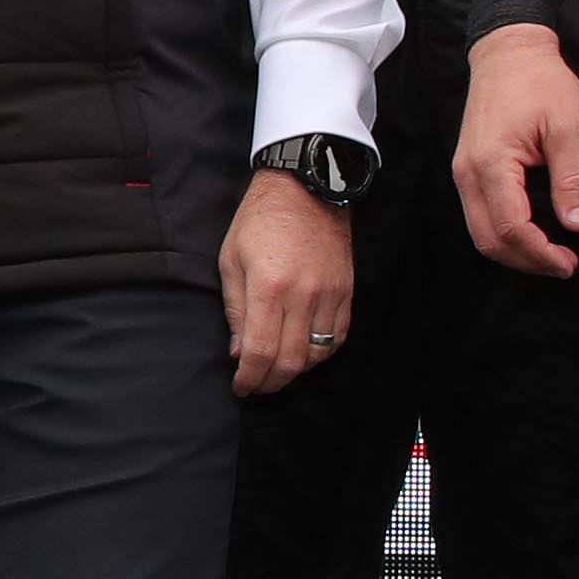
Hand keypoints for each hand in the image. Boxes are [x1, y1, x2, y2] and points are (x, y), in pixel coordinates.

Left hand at [219, 171, 354, 396]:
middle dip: (271, 382)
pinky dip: (321, 353)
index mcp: (269, 288)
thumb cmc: (258, 222)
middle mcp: (304, 296)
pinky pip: (338, 337)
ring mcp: (330, 295)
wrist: (304, 190)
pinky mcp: (347, 292)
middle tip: (257, 386)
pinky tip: (304, 353)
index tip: (240, 387)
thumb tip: (240, 353)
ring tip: (277, 371)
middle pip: (292, 360)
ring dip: (296, 371)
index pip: (260, 351)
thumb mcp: (231, 261)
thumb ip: (235, 311)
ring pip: (318, 354)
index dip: (250, 378)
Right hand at [452, 25, 578, 277]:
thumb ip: (571, 178)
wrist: (508, 52)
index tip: (571, 263)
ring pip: (479, 231)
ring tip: (551, 254)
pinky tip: (532, 232)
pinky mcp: (467, 168)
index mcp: (492, 164)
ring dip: (514, 251)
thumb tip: (576, 224)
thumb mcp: (567, 127)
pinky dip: (503, 233)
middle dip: (526, 261)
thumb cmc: (540, 82)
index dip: (541, 253)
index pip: (512, 227)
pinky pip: (478, 214)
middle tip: (564, 265)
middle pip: (488, 239)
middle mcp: (468, 173)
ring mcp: (463, 172)